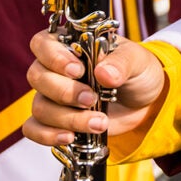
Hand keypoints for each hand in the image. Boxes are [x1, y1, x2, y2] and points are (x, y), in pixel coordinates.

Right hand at [24, 32, 168, 146]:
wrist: (145, 102)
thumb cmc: (137, 71)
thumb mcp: (137, 60)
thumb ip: (121, 63)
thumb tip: (103, 73)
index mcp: (72, 45)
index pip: (43, 43)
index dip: (54, 57)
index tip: (78, 70)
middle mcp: (56, 70)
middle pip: (37, 77)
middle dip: (64, 92)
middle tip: (91, 99)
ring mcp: (54, 97)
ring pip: (40, 106)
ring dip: (68, 118)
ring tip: (99, 122)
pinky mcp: (56, 121)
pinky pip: (35, 129)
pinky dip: (49, 135)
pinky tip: (71, 137)